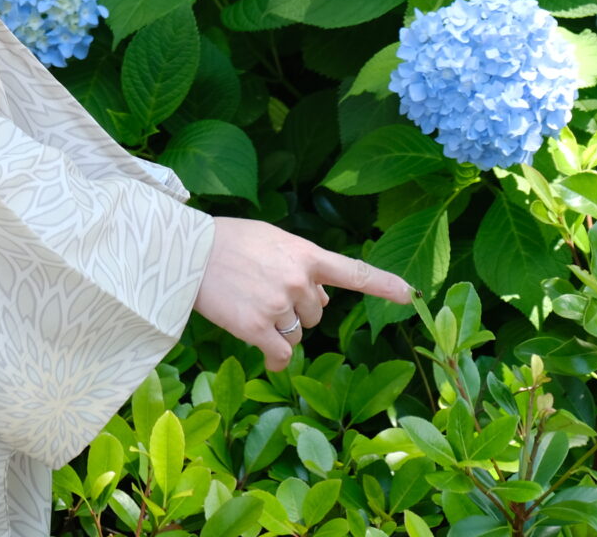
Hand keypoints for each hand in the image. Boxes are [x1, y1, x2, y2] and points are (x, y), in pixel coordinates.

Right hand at [191, 216, 414, 372]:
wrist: (187, 252)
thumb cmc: (228, 242)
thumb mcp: (272, 240)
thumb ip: (301, 263)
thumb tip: (324, 297)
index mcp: (306, 254)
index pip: (353, 272)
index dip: (384, 285)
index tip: (410, 295)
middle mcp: (299, 281)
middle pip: (317, 312)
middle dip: (297, 308)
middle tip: (263, 289)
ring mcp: (279, 306)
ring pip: (298, 333)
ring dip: (281, 327)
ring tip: (250, 304)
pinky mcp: (258, 328)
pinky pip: (282, 354)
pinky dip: (275, 357)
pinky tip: (263, 350)